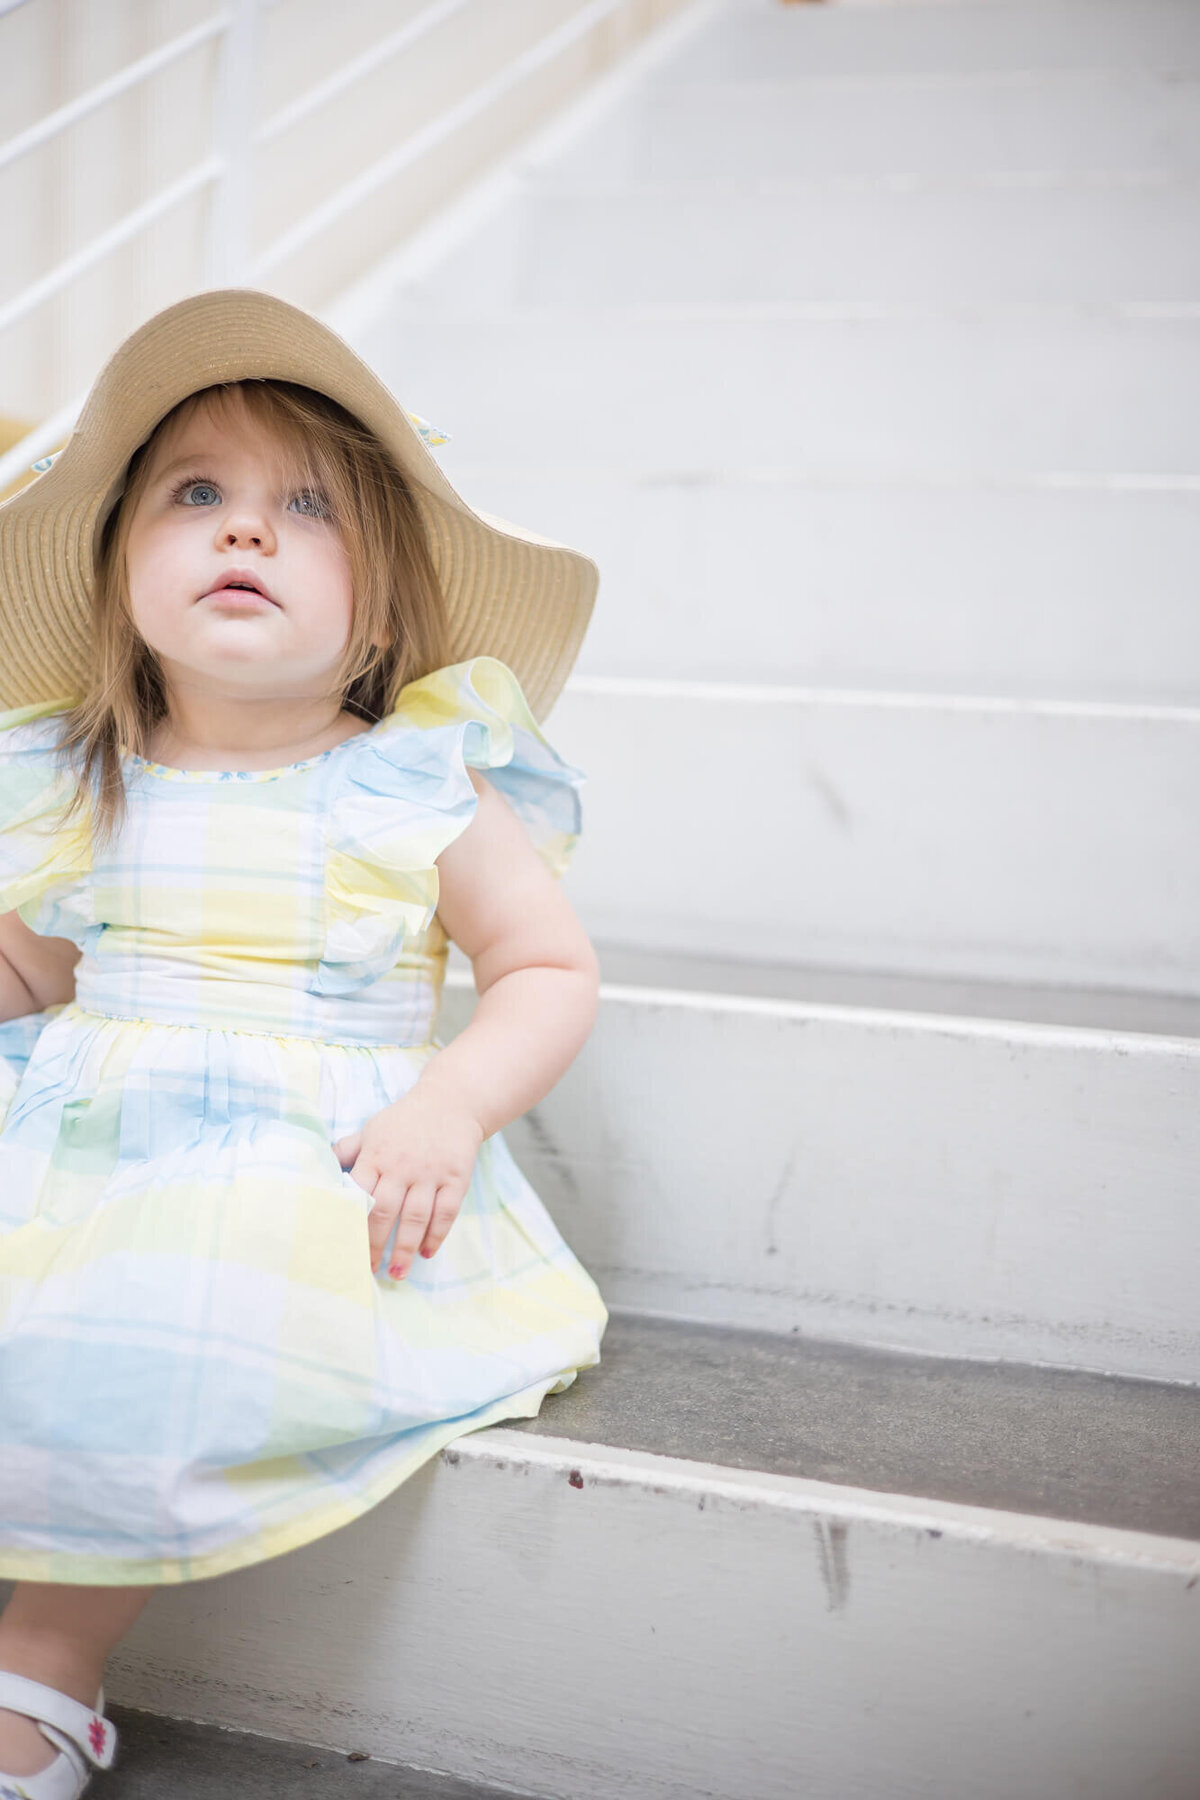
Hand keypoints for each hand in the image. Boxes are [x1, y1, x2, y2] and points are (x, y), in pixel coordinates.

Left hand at [334, 1084, 484, 1279]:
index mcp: (376, 1155)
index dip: (350, 1221)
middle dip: (375, 1244)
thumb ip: (347, 1150)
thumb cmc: (404, 1121)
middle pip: (385, 1210)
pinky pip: (446, 1212)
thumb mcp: (371, 1130)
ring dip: (406, 1247)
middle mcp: (402, 1166)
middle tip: (368, 1270)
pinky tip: (427, 1252)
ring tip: (397, 1273)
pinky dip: (437, 1235)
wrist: (451, 1102)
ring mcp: (431, 1173)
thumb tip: (317, 1167)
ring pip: (416, 1216)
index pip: (358, 1193)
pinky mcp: (456, 1177)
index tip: (343, 1246)